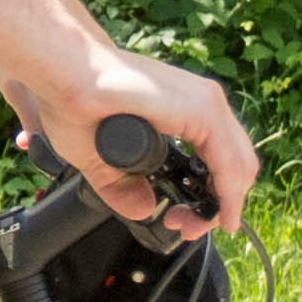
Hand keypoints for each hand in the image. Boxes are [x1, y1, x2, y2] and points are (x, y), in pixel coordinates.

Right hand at [9, 41, 257, 237]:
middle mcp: (200, 103)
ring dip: (223, 205)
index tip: (181, 218)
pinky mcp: (203, 109)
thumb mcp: (99, 159)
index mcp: (181, 109)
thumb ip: (122, 185)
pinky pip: (230, 164)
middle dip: (217, 205)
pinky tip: (221, 214)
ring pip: (239, 167)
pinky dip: (230, 195)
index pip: (218, 159)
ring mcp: (205, 103)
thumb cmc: (71, 101)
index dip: (209, 197)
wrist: (61, 75)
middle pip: (235, 166)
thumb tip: (143, 209)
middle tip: (187, 226)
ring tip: (194, 226)